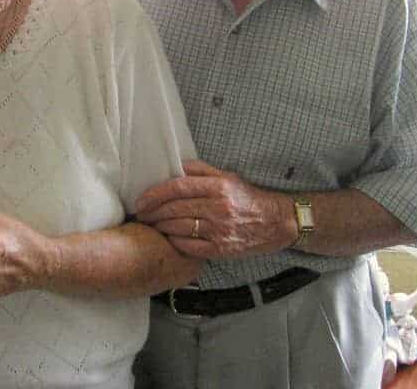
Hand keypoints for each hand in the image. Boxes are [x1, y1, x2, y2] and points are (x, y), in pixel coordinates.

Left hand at [135, 160, 294, 259]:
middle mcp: (219, 208)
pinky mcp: (221, 249)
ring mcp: (220, 231)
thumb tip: (176, 167)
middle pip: (175, 209)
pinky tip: (167, 238)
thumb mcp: (227, 176)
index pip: (178, 188)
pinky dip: (175, 242)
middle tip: (141, 214)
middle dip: (153, 212)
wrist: (275, 223)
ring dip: (160, 227)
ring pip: (179, 228)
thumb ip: (201, 171)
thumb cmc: (247, 197)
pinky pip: (189, 246)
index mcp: (219, 187)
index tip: (142, 200)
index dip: (155, 194)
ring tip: (151, 225)